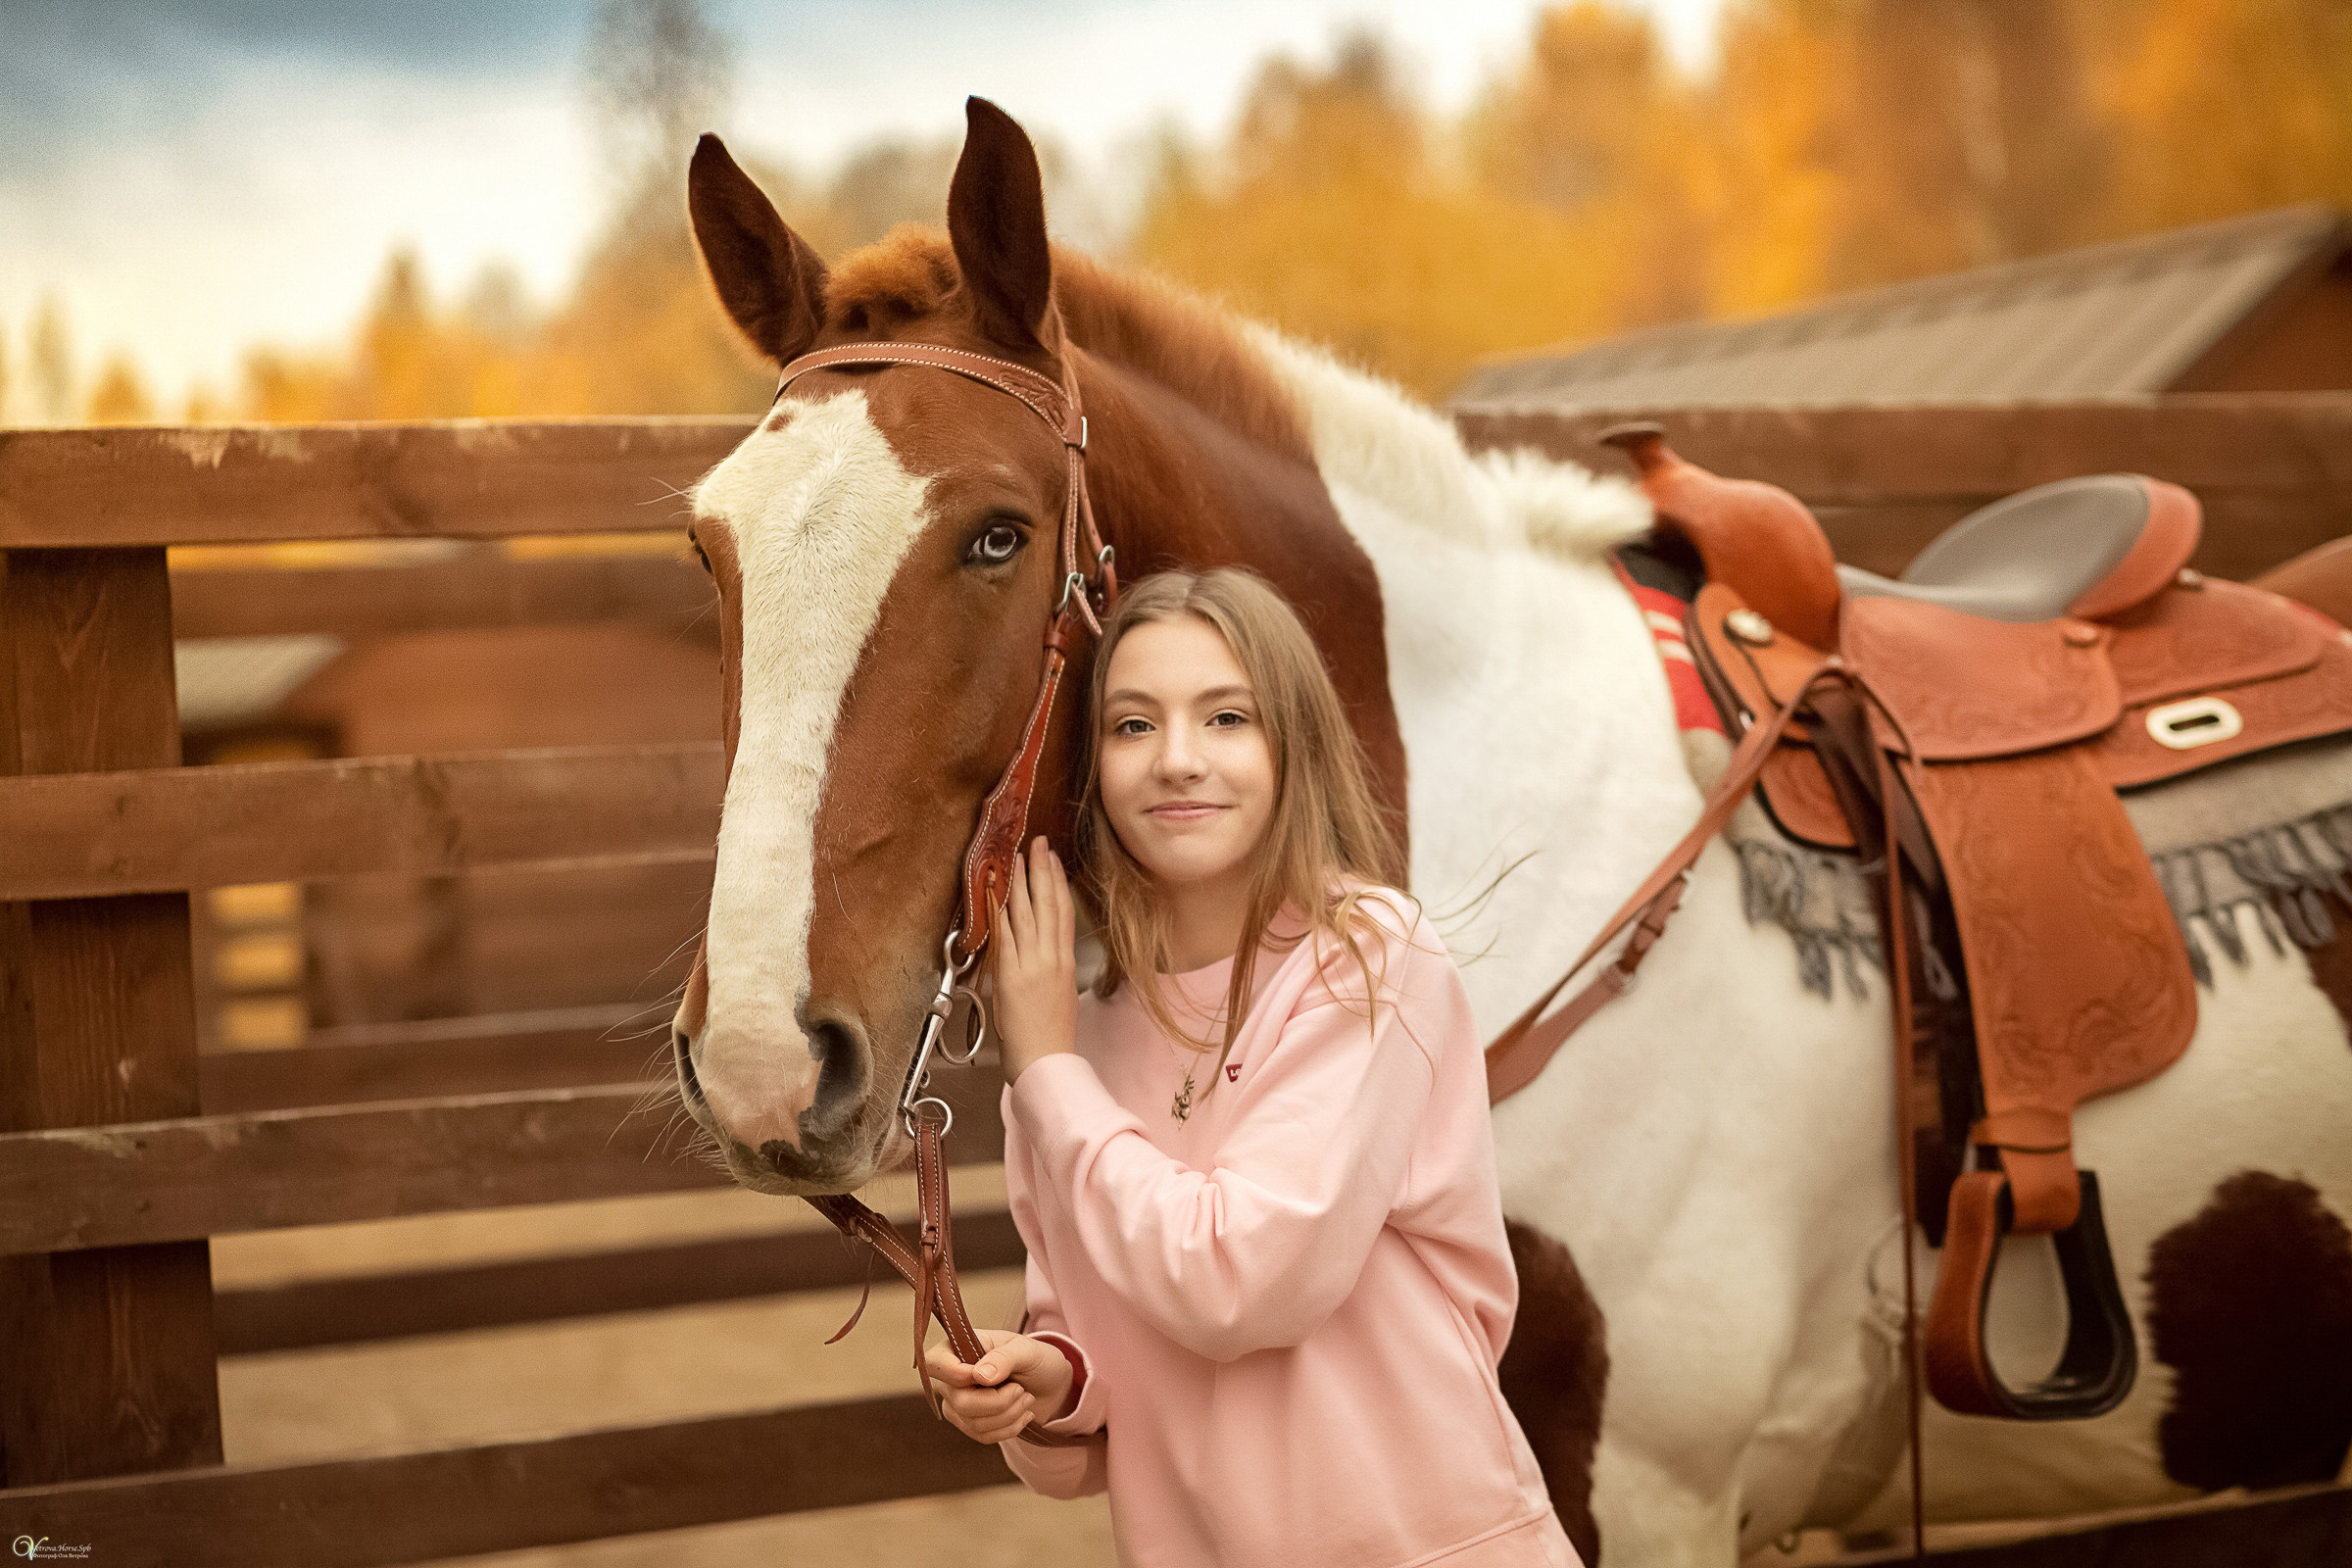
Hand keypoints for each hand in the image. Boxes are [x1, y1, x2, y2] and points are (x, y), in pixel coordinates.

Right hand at [923, 1328, 1075, 1443]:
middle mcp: (950, 1377)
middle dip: (999, 1401)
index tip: (990, 1377)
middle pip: (960, 1401)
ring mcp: (956, 1403)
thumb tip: (979, 1376)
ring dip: (1009, 1414)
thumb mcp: (1026, 1350)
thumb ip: (1004, 1358)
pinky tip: (1023, 1415)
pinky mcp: (968, 1424)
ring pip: (974, 1423)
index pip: (934, 1363)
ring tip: (1026, 1399)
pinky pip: (982, 1436)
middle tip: (1021, 1389)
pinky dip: (1009, 1428)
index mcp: (957, 1348)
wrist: (1048, 1384)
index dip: (957, 1374)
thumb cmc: (1034, 1359)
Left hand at [991, 836, 1076, 1083]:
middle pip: (1047, 904)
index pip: (1063, 911)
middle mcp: (1050, 957)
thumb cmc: (1051, 1034)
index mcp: (1064, 961)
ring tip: (1016, 858)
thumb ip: (1049, 964)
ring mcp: (1031, 964)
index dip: (1058, 881)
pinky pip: (1005, 935)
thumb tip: (1040, 945)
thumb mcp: (1059, 991)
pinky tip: (997, 893)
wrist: (1045, 1060)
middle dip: (1040, 870)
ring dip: (1019, 883)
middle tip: (1036, 843)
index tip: (1053, 859)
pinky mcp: (1011, 975)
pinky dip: (1000, 912)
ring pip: (1025, 913)